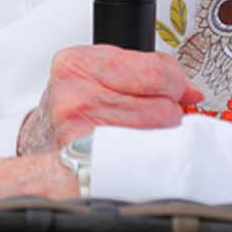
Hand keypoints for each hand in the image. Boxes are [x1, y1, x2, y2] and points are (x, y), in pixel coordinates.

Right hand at [14, 45, 203, 155]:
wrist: (41, 141)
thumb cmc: (74, 104)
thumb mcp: (98, 70)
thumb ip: (145, 68)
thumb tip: (190, 91)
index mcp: (78, 65)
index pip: (155, 72)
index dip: (175, 82)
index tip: (174, 88)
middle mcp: (75, 99)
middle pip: (162, 109)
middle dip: (168, 111)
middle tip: (155, 112)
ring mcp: (79, 136)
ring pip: (157, 137)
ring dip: (159, 136)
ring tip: (141, 131)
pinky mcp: (88, 167)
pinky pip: (143, 162)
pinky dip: (148, 157)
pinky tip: (134, 151)